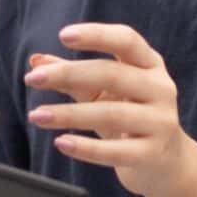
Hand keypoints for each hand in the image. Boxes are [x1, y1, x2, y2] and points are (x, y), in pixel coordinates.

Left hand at [25, 23, 196, 196]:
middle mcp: (160, 88)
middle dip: (69, 74)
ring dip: (69, 114)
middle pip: (113, 74)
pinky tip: (61, 142)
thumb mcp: (103, 93)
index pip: (127, 40)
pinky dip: (86, 148)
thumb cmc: (128, 119)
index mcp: (149, 65)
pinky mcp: (152, 153)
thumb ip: (72, 77)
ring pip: (111, 114)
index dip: (97, 35)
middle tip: (33, 79)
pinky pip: (115, 151)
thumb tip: (36, 61)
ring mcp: (160, 122)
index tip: (63, 36)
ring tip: (37, 115)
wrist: (163, 162)